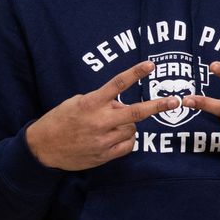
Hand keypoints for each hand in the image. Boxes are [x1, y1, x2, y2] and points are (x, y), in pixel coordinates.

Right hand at [25, 61, 177, 170]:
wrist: (44, 147)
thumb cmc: (60, 120)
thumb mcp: (76, 102)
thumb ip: (100, 101)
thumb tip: (121, 103)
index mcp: (91, 103)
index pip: (117, 84)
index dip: (135, 73)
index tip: (151, 65)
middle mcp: (99, 121)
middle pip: (136, 112)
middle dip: (158, 106)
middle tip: (175, 101)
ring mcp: (103, 139)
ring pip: (133, 129)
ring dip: (128, 124)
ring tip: (111, 124)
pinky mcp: (105, 155)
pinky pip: (128, 145)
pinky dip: (127, 139)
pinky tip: (115, 136)